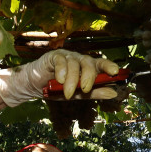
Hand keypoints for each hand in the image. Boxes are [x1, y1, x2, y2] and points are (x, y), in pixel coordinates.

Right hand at [0, 50, 120, 104]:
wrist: (35, 87)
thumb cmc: (57, 90)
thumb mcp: (78, 95)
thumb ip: (95, 93)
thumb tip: (114, 93)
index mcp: (87, 68)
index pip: (100, 64)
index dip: (109, 66)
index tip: (115, 72)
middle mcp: (78, 60)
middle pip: (88, 63)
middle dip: (88, 76)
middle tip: (85, 89)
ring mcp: (66, 57)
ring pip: (74, 64)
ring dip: (72, 80)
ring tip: (67, 93)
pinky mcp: (53, 56)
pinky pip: (61, 61)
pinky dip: (62, 71)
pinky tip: (60, 80)